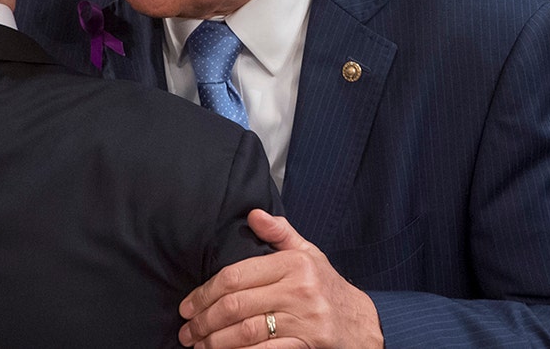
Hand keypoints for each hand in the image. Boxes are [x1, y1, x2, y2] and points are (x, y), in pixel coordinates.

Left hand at [178, 209, 383, 347]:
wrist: (363, 323)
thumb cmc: (328, 287)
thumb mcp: (308, 253)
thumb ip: (279, 233)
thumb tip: (252, 214)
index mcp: (293, 264)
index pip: (236, 276)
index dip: (205, 292)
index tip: (187, 305)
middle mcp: (299, 289)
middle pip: (236, 305)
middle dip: (204, 320)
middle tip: (187, 330)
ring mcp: (304, 319)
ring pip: (246, 331)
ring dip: (215, 342)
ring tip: (198, 345)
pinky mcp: (309, 344)